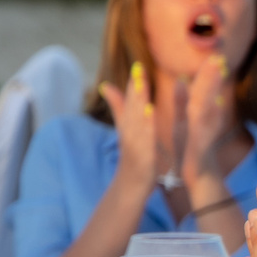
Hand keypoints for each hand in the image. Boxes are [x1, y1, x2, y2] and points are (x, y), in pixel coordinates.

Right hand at [101, 61, 170, 190]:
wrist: (129, 190)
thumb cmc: (132, 161)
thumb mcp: (127, 135)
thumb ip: (120, 110)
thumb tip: (105, 87)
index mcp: (129, 128)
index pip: (130, 103)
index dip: (133, 85)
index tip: (138, 65)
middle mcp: (129, 134)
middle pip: (132, 108)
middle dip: (135, 88)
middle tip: (139, 68)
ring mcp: (134, 146)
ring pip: (136, 121)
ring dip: (139, 103)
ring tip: (142, 85)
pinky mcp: (142, 158)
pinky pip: (144, 140)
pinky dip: (146, 126)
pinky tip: (150, 113)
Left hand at [180, 53, 234, 188]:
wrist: (198, 176)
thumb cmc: (191, 150)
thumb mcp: (183, 121)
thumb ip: (181, 101)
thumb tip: (182, 79)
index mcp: (197, 113)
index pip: (203, 90)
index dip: (208, 74)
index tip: (213, 55)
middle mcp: (205, 121)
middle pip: (208, 96)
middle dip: (213, 78)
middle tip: (218, 59)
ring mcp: (205, 133)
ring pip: (208, 109)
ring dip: (213, 93)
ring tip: (218, 79)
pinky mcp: (202, 146)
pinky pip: (205, 130)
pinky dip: (209, 119)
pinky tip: (215, 107)